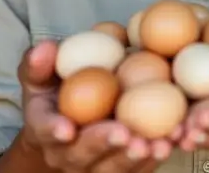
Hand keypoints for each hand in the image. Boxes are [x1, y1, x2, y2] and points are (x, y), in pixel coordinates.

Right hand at [16, 40, 174, 171]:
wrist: (71, 121)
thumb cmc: (56, 92)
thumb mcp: (41, 75)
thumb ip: (38, 62)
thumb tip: (45, 48)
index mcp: (45, 128)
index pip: (45, 130)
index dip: (54, 130)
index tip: (67, 128)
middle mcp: (67, 153)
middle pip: (82, 154)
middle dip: (103, 145)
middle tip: (123, 133)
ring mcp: (93, 166)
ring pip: (112, 168)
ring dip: (133, 157)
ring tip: (155, 143)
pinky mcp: (119, 168)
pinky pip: (137, 169)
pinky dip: (154, 157)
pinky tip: (169, 142)